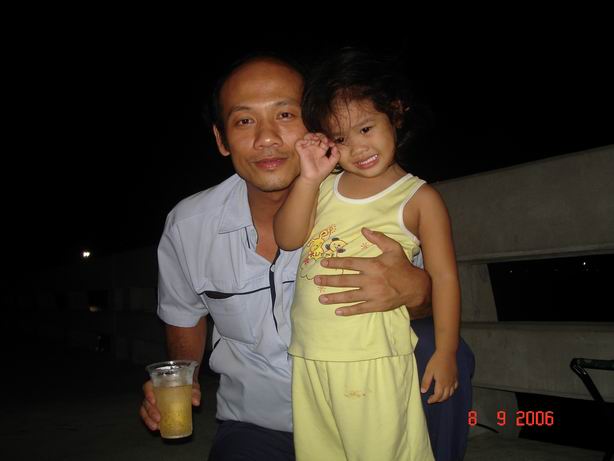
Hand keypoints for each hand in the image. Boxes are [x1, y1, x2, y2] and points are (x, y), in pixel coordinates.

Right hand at [139, 380, 200, 430]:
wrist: (187, 386)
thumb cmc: (186, 384)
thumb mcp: (191, 385)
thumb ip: (194, 391)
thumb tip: (196, 402)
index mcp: (158, 383)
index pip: (148, 387)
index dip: (148, 394)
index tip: (154, 401)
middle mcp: (153, 392)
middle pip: (146, 401)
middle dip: (150, 412)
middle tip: (158, 418)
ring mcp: (152, 402)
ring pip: (144, 410)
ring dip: (148, 419)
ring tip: (156, 427)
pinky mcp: (154, 410)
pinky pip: (148, 416)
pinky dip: (150, 423)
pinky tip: (157, 428)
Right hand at [295, 133, 339, 183]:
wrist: (314, 178)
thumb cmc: (322, 172)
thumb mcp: (332, 163)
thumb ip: (336, 155)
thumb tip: (335, 146)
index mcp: (321, 150)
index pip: (324, 140)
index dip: (328, 140)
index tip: (331, 144)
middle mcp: (314, 148)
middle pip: (316, 136)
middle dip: (321, 135)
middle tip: (325, 140)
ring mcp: (307, 149)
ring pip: (307, 136)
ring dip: (312, 135)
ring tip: (316, 139)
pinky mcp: (301, 152)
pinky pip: (298, 142)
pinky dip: (302, 140)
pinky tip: (309, 142)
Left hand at [314, 227, 431, 315]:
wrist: (415, 287)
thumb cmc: (402, 266)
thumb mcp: (393, 248)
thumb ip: (378, 238)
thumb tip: (364, 229)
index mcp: (373, 265)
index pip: (349, 264)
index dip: (335, 263)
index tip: (323, 263)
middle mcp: (370, 280)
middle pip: (345, 280)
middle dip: (329, 281)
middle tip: (316, 281)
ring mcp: (373, 294)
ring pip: (349, 296)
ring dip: (334, 297)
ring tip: (321, 299)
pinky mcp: (376, 305)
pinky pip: (359, 308)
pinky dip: (348, 310)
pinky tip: (337, 311)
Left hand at [421, 350, 458, 403]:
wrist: (447, 353)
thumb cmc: (436, 361)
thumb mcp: (428, 371)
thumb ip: (426, 382)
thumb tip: (423, 391)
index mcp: (441, 383)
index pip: (438, 396)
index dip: (433, 400)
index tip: (429, 401)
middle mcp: (448, 384)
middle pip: (445, 396)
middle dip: (439, 399)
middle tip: (433, 399)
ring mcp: (453, 381)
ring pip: (451, 393)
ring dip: (445, 396)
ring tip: (440, 396)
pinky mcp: (456, 377)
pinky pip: (455, 387)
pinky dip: (451, 391)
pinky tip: (448, 389)